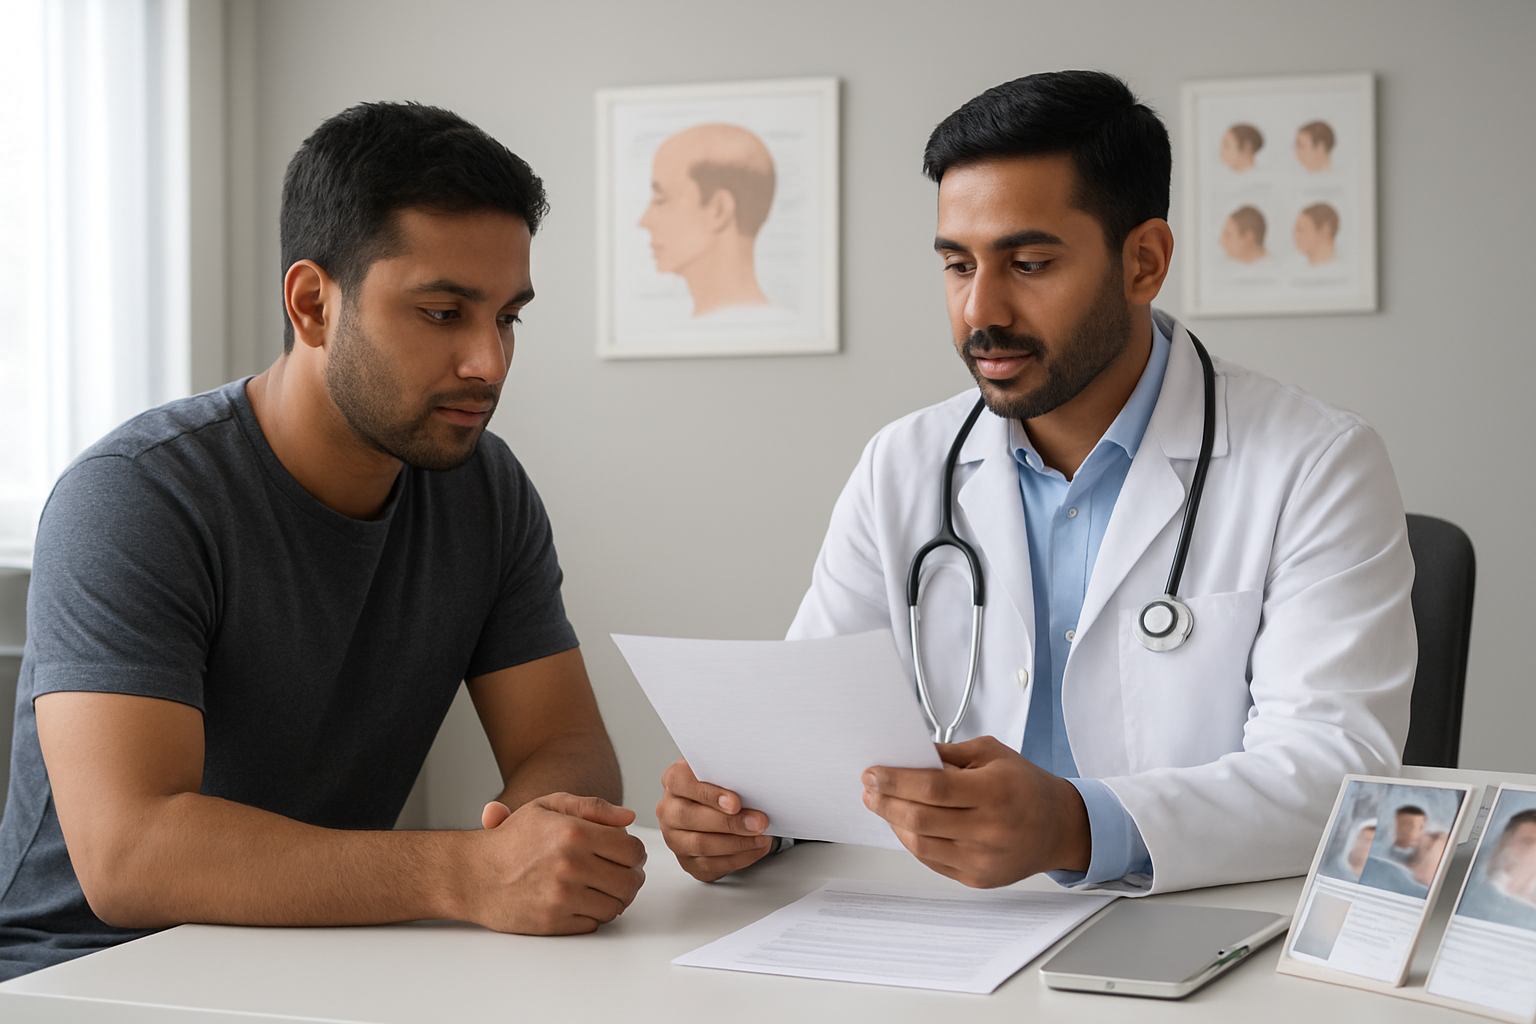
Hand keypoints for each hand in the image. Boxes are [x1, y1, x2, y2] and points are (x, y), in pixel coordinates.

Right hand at [466, 792, 645, 933]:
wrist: (473, 874)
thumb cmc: (512, 838)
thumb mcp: (548, 806)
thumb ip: (593, 808)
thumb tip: (630, 817)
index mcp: (574, 832)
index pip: (633, 850)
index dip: (635, 853)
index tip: (626, 855)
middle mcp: (571, 865)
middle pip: (630, 881)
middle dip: (631, 878)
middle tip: (620, 874)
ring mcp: (562, 897)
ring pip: (616, 906)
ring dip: (613, 899)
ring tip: (598, 888)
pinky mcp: (553, 922)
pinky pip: (594, 924)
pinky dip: (592, 915)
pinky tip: (578, 901)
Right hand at [656, 758, 773, 881]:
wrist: (717, 804)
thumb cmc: (720, 785)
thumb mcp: (721, 770)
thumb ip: (728, 772)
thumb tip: (751, 779)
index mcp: (673, 780)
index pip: (681, 783)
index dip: (708, 794)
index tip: (735, 802)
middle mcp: (668, 810)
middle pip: (690, 817)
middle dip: (729, 822)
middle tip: (758, 822)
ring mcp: (675, 838)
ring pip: (701, 845)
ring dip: (737, 843)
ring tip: (761, 837)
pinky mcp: (687, 861)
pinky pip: (710, 865)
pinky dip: (738, 858)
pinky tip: (755, 849)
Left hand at [861, 736, 1090, 887]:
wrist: (1061, 828)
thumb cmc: (1026, 786)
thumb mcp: (992, 754)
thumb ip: (948, 754)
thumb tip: (906, 755)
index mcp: (995, 792)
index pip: (933, 788)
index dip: (896, 781)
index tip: (872, 773)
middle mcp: (990, 830)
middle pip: (920, 819)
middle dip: (885, 802)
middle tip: (870, 788)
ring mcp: (983, 859)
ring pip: (920, 844)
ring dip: (893, 823)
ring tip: (882, 804)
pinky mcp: (978, 879)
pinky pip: (932, 861)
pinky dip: (912, 842)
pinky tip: (905, 824)